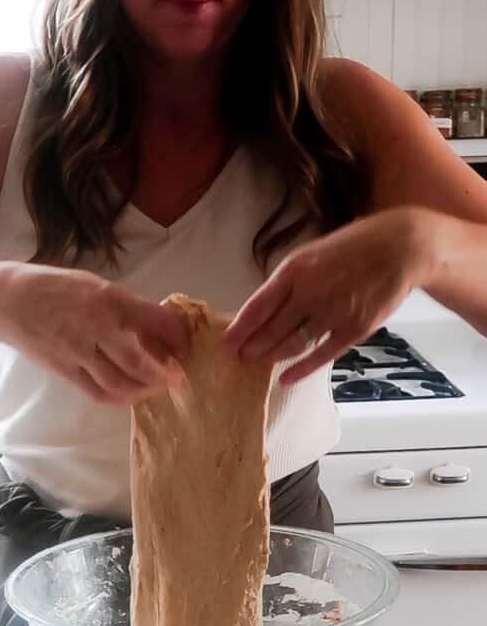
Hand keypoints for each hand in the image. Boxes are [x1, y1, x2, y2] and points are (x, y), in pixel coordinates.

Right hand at [0, 262, 188, 405]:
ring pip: (120, 384)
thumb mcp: (94, 285)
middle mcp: (95, 325)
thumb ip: (125, 307)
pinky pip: (98, 393)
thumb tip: (157, 329)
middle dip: (164, 374)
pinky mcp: (64, 370)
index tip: (186, 347)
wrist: (7, 300)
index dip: (178, 337)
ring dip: (144, 391)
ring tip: (155, 387)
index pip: (155, 320)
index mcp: (108, 298)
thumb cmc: (56, 288)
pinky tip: (130, 394)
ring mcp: (78, 351)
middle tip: (176, 377)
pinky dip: (120, 398)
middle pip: (139, 362)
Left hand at [222, 209, 431, 384]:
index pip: (257, 306)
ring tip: (258, 363)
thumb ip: (290, 280)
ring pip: (293, 344)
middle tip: (239, 358)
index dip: (239, 329)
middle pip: (271, 329)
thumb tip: (265, 308)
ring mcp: (332, 313)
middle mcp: (310, 292)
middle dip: (252, 347)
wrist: (400, 248)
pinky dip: (301, 370)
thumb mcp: (312, 253)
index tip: (224, 344)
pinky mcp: (354, 329)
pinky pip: (321, 356)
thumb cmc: (353, 247)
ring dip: (272, 357)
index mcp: (295, 270)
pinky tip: (286, 378)